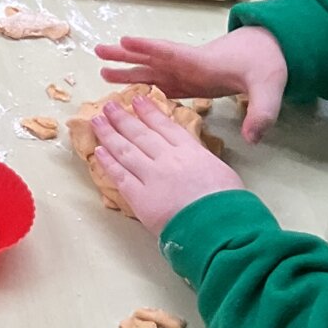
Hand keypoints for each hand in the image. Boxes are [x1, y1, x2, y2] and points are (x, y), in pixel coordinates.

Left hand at [89, 89, 244, 230]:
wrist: (222, 228)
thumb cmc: (230, 205)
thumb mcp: (222, 172)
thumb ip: (202, 159)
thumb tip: (193, 155)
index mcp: (191, 151)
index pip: (164, 125)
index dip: (148, 111)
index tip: (137, 99)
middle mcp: (168, 159)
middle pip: (140, 133)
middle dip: (122, 117)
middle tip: (109, 105)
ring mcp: (152, 177)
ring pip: (125, 150)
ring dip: (109, 134)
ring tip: (97, 121)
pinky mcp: (140, 198)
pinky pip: (119, 176)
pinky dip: (108, 162)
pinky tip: (98, 151)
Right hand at [98, 27, 288, 142]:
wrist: (269, 54)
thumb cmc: (266, 66)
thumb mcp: (269, 89)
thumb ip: (262, 112)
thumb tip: (253, 138)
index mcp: (202, 62)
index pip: (172, 52)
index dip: (149, 48)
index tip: (125, 41)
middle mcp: (188, 65)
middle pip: (151, 58)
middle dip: (125, 55)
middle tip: (97, 51)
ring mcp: (187, 73)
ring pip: (151, 70)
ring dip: (128, 70)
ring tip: (102, 70)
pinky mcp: (189, 83)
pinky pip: (160, 84)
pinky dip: (142, 86)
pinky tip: (128, 91)